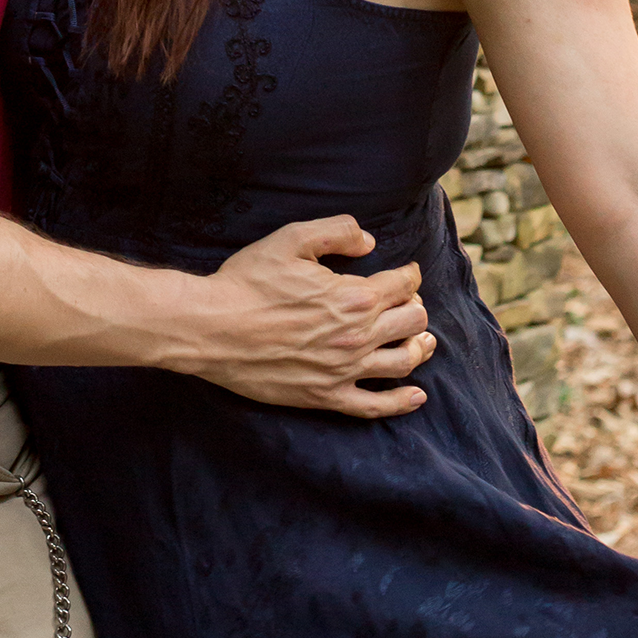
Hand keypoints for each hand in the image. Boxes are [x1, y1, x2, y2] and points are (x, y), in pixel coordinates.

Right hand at [166, 215, 434, 416]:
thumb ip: (336, 232)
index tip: (406, 272)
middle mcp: (357, 336)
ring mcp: (344, 371)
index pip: (402, 284)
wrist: (213, 328)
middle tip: (408, 302)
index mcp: (353, 296)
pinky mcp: (326, 396)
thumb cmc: (248, 281)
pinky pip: (375, 406)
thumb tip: (369, 240)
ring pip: (403, 362)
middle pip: (412, 322)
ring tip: (425, 341)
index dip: (410, 274)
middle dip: (416, 307)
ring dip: (421, 347)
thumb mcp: (291, 239)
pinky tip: (417, 396)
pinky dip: (402, 402)